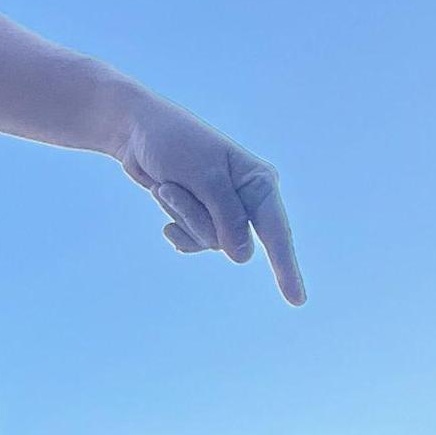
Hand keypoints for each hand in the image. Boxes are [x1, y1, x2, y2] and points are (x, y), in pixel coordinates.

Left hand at [116, 100, 304, 305]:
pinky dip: (176, 229)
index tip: (297, 301)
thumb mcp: (203, 176)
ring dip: (180, 216)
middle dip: (195, 219)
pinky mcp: (201, 218)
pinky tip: (164, 207)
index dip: (286, 268)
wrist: (138, 133)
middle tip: (172, 187)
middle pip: (228, 241)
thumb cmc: (174, 144)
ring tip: (167, 186)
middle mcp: (248, 200)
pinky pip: (192, 243)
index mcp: (260, 182)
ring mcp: (224, 211)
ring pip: (207, 242)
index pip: (277, 233)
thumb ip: (226, 217)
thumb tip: (242, 257)